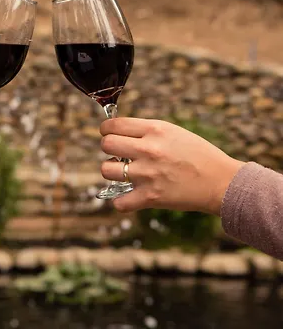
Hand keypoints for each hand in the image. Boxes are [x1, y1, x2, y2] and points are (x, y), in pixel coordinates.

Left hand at [100, 118, 243, 215]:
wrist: (222, 182)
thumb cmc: (198, 154)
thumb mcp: (172, 131)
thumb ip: (146, 130)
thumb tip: (119, 132)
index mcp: (155, 129)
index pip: (113, 125)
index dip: (106, 130)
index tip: (109, 134)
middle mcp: (148, 149)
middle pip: (106, 144)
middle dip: (109, 148)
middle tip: (119, 154)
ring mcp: (148, 174)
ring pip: (106, 170)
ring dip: (112, 172)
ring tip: (123, 173)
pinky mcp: (151, 197)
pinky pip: (119, 202)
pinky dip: (121, 201)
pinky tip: (129, 196)